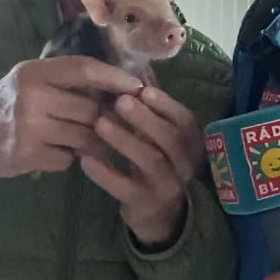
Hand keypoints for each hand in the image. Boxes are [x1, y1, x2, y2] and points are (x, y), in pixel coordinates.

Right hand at [0, 56, 140, 202]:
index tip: (137, 86)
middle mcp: (30, 96)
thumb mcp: (28, 82)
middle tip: (108, 123)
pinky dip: (68, 158)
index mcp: (33, 72)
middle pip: (91, 108)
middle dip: (104, 118)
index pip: (85, 69)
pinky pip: (69, 159)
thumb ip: (65, 81)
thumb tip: (120, 86)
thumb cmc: (6, 107)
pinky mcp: (28, 155)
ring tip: (83, 139)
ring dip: (91, 142)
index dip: (115, 77)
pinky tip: (55, 153)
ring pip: (85, 136)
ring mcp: (28, 127)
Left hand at [83, 84, 205, 247]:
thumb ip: (153, 106)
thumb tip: (141, 66)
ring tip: (100, 124)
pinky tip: (86, 160)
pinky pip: (125, 188)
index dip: (166, 105)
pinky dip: (106, 174)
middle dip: (145, 119)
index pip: (186, 122)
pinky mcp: (145, 203)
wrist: (159, 213)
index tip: (144, 90)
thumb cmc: (159, 162)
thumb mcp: (161, 134)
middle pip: (170, 139)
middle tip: (119, 102)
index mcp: (192, 144)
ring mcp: (167, 186)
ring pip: (150, 160)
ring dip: (125, 140)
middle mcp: (186, 165)